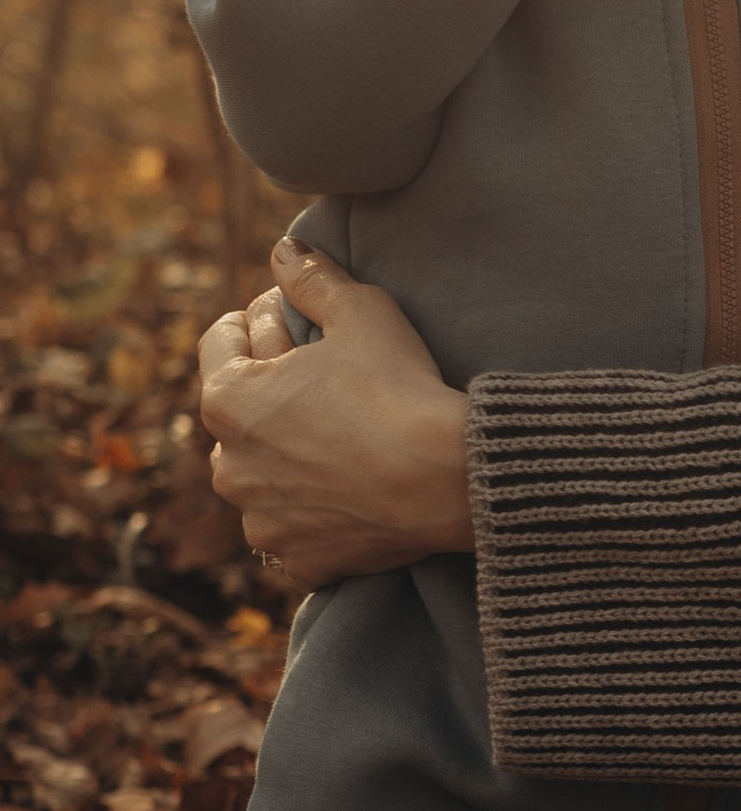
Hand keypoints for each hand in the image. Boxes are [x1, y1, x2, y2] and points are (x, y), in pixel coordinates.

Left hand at [199, 243, 474, 590]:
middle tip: (335, 380)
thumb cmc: (399, 389)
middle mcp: (228, 464)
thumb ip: (312, 277)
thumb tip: (284, 250)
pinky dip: (318, 510)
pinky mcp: (297, 560)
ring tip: (348, 438)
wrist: (448, 480)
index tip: (302, 322)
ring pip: (265, 473)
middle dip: (278, 391)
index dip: (265, 319)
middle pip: (243, 410)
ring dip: (292, 455)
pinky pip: (296, 527)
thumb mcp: (362, 311)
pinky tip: (356, 490)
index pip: (222, 339)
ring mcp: (260, 518)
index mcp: (227, 399)